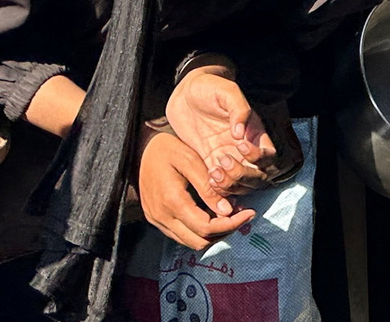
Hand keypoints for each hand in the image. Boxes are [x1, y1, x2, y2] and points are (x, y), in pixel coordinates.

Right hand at [137, 129, 256, 250]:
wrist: (138, 148)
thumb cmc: (167, 149)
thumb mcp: (190, 160)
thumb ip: (207, 187)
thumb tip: (227, 211)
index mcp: (172, 201)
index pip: (206, 228)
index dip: (231, 224)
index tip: (250, 213)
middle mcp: (162, 216)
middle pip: (199, 241)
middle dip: (225, 232)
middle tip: (243, 216)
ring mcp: (156, 220)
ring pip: (190, 241)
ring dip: (213, 234)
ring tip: (231, 215)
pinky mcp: (155, 219)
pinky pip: (180, 234)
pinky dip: (199, 230)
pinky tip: (213, 214)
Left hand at [165, 66, 275, 192]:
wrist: (186, 94)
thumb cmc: (210, 88)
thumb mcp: (227, 92)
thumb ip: (239, 109)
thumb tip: (240, 133)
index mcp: (255, 132)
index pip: (269, 156)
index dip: (258, 157)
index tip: (240, 145)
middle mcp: (245, 149)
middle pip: (258, 177)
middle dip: (243, 175)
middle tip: (224, 161)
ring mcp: (228, 158)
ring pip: (241, 186)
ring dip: (230, 185)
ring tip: (214, 172)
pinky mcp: (211, 163)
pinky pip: (221, 185)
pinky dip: (217, 188)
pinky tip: (208, 176)